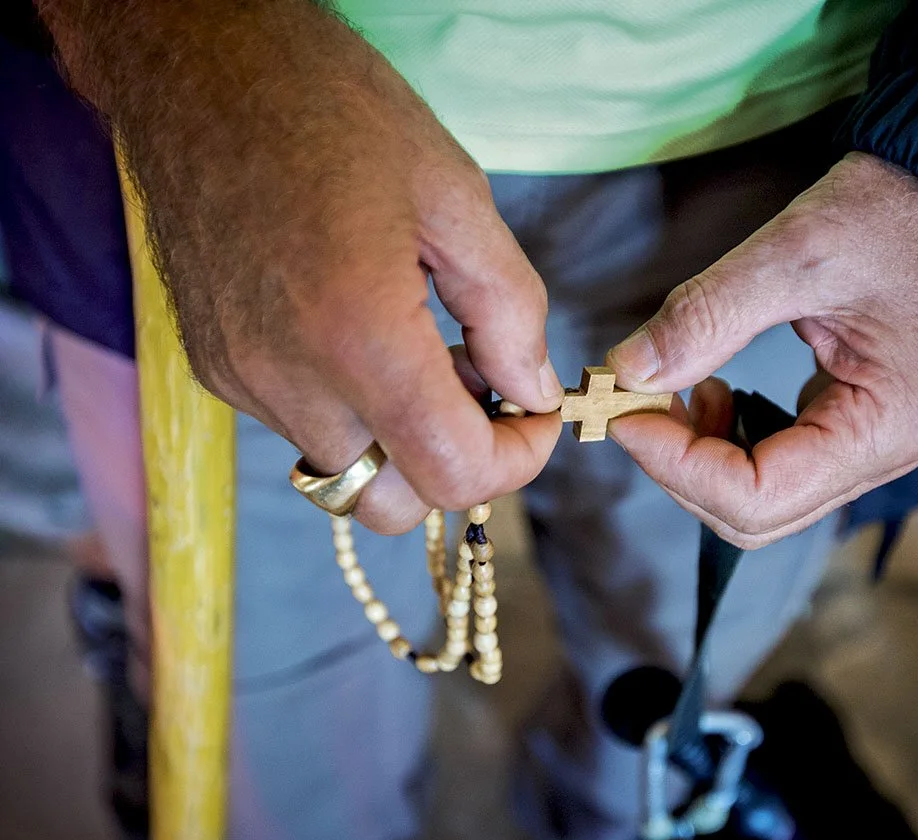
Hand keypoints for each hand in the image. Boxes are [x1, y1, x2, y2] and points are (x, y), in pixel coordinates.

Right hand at [41, 0, 563, 532]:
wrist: (196, 68)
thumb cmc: (331, 110)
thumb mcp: (455, 196)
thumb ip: (510, 311)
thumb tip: (531, 391)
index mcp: (357, 334)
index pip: (451, 475)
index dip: (515, 462)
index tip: (532, 417)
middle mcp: (285, 378)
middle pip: (390, 504)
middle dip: (452, 465)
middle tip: (480, 385)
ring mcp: (240, 378)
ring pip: (345, 471)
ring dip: (398, 438)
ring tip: (421, 343)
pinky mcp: (215, 367)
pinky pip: (300, 427)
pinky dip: (348, 407)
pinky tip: (362, 331)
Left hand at [606, 152, 917, 548]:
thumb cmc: (903, 216)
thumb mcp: (798, 252)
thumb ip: (708, 315)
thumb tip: (627, 369)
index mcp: (881, 431)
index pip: (756, 497)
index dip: (676, 464)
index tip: (623, 410)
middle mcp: (877, 457)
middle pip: (752, 513)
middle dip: (678, 466)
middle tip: (634, 402)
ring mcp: (863, 446)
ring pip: (756, 497)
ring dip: (696, 458)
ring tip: (672, 390)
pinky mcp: (845, 425)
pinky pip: (771, 463)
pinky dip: (722, 440)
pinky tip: (708, 389)